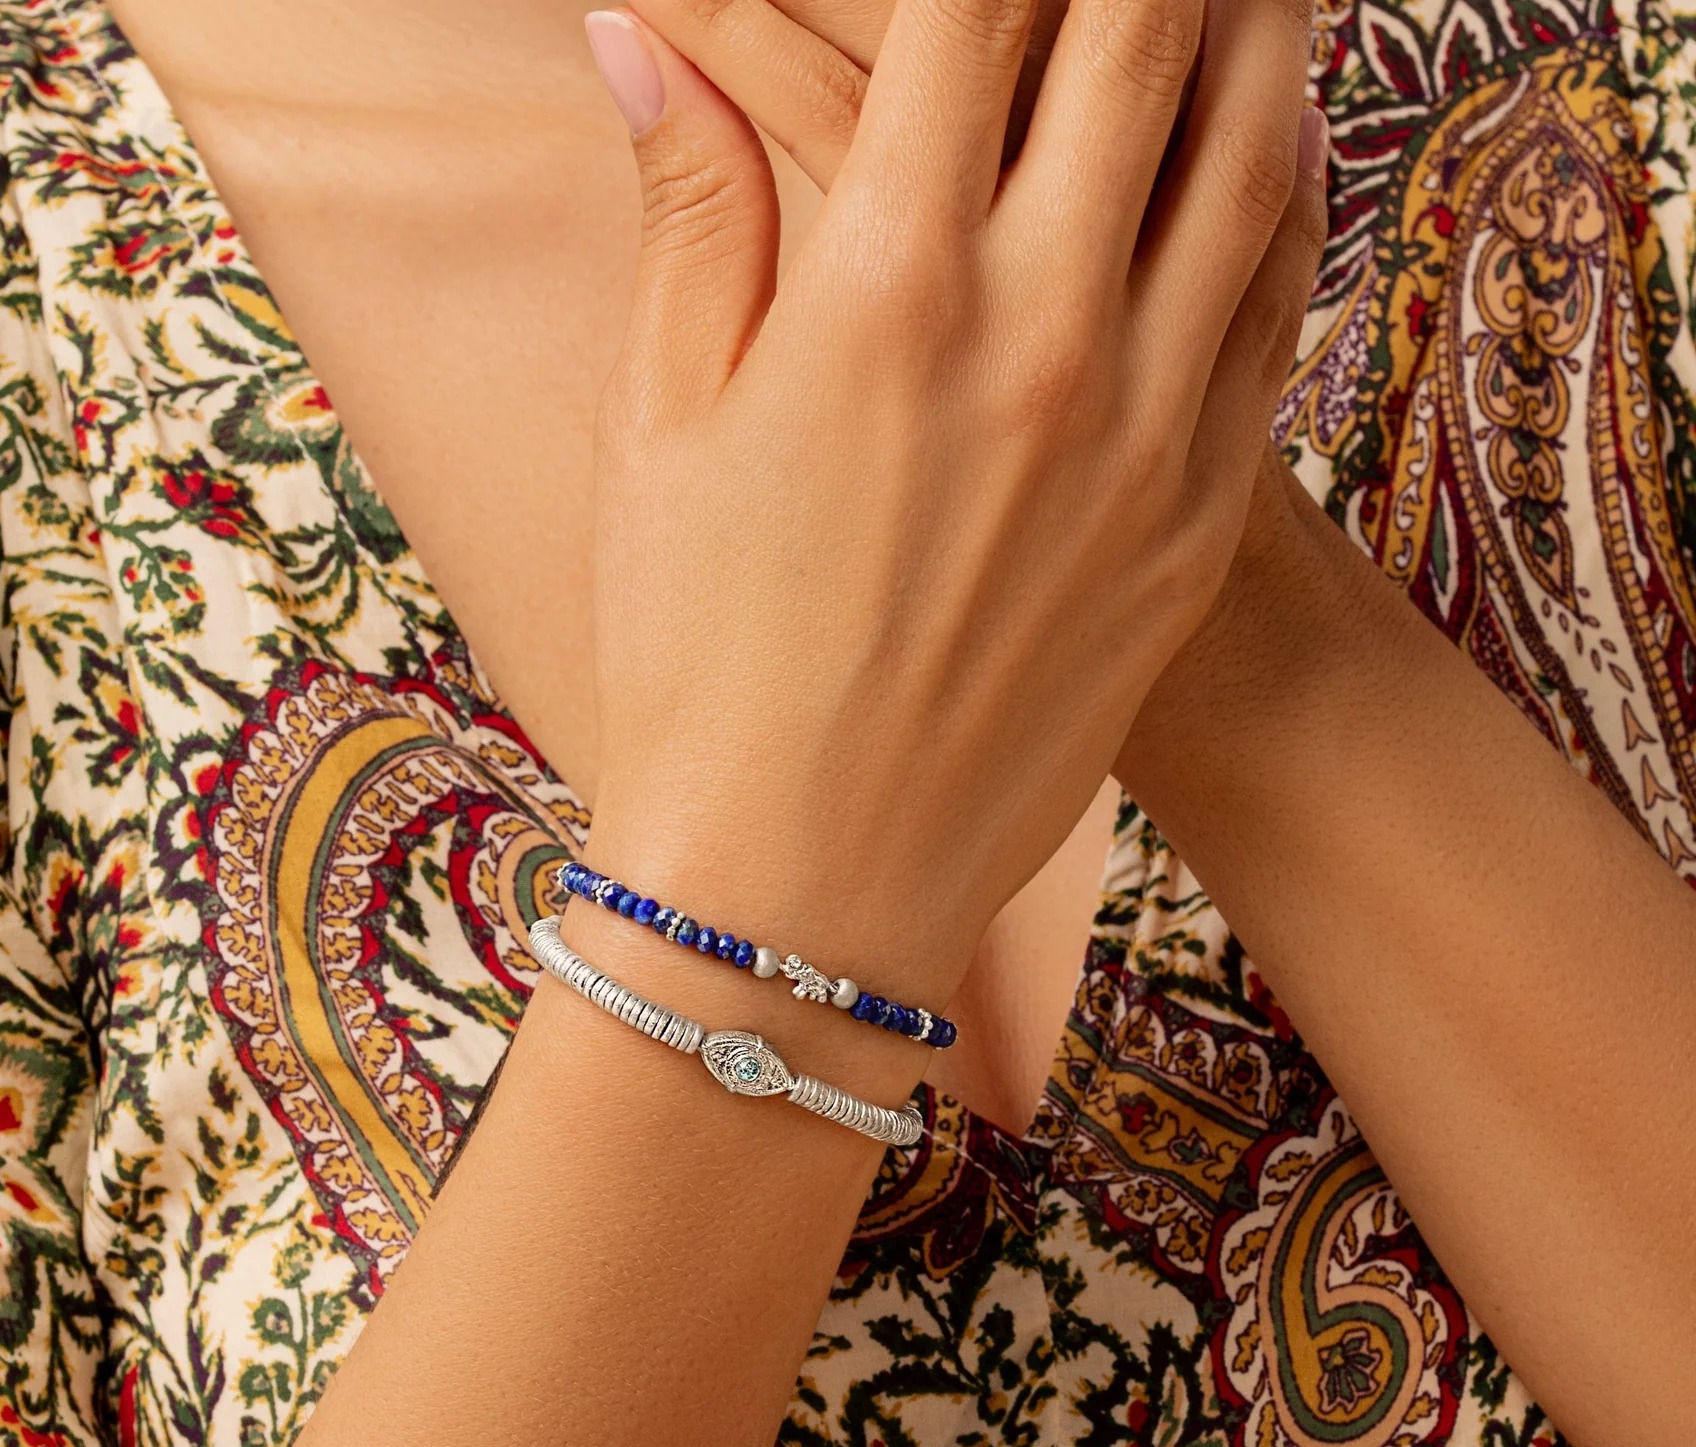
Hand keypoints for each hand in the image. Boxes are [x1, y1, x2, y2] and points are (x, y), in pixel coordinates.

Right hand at [579, 0, 1324, 1007]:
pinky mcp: (1195, 518)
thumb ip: (688, 206)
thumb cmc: (702, 663)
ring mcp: (1145, 427)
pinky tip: (1266, 139)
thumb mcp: (658, 427)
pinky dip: (1285, 187)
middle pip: (1138, 37)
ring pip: (1249, 147)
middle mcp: (1040, 332)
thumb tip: (640, 33)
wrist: (808, 880)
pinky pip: (1277, 304)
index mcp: (884, 288)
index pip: (977, 4)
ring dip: (1243, 25)